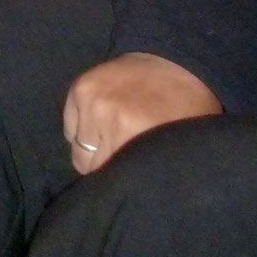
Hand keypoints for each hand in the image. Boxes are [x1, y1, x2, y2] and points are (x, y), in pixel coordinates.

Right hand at [63, 52, 220, 173]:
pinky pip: (70, 128)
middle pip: (88, 165)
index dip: (119, 182)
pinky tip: (103, 124)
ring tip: (114, 140)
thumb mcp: (181, 145)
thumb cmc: (186, 111)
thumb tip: (132, 193)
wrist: (177, 63)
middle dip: (104, 166)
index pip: (108, 177)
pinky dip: (82, 131)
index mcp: (135, 135)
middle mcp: (108, 118)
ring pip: (77, 148)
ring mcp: (91, 101)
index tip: (129, 180)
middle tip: (123, 158)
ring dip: (93, 148)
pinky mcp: (80, 88)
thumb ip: (152, 169)